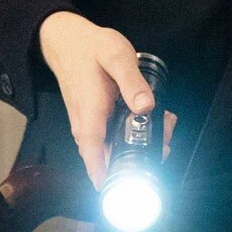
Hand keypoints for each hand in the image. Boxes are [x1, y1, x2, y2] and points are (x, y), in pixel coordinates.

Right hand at [37, 11, 176, 188]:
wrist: (65, 40)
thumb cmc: (90, 48)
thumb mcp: (116, 56)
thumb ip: (131, 81)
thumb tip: (146, 108)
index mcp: (90, 117)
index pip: (96, 161)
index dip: (114, 180)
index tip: (135, 190)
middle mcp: (87, 128)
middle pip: (111, 160)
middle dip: (141, 159)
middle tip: (167, 142)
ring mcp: (90, 126)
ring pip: (115, 149)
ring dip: (142, 145)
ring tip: (166, 129)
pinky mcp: (96, 121)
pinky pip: (114, 137)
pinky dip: (135, 133)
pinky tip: (155, 120)